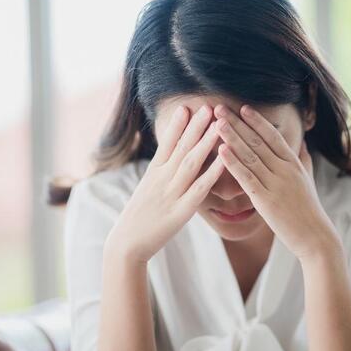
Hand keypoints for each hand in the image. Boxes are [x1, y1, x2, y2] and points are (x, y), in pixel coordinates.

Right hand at [107, 104, 224, 263]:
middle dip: (195, 126)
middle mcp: (162, 179)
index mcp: (153, 173)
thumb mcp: (147, 189)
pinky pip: (199, 189)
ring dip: (206, 142)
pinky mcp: (181, 211)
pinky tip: (224, 160)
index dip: (177, 125)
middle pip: (181, 148)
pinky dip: (212, 173)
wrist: (126, 244)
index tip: (187, 107)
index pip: (166, 143)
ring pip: (191, 163)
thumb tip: (169, 158)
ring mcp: (172, 194)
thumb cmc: (138, 217)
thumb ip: (159, 173)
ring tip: (219, 125)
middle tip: (208, 107)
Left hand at [214, 104, 337, 259]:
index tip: (243, 108)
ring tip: (217, 123)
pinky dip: (233, 163)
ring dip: (232, 137)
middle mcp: (284, 169)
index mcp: (294, 163)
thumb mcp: (308, 179)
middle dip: (237, 123)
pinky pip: (246, 177)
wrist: (315, 236)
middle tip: (220, 108)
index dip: (257, 121)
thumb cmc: (309, 209)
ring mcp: (275, 184)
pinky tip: (221, 151)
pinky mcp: (266, 200)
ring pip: (250, 155)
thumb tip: (302, 144)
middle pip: (257, 141)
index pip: (273, 136)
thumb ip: (304, 160)